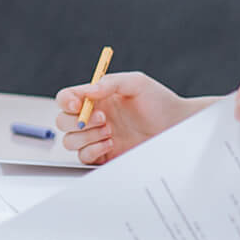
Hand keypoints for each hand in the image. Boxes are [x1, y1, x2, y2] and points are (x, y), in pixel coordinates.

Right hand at [56, 72, 205, 164]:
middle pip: (63, 121)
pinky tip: (111, 143)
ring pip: (70, 140)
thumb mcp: (136, 82)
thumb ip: (109, 83)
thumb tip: (87, 92)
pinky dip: (92, 150)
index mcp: (96, 98)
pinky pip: (83, 157)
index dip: (66, 101)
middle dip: (78, 121)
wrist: (176, 126)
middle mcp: (92, 117)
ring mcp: (96, 137)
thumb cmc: (159, 101)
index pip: (66, 98)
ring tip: (110, 131)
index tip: (78, 104)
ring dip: (87, 136)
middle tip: (103, 118)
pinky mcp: (103, 155)